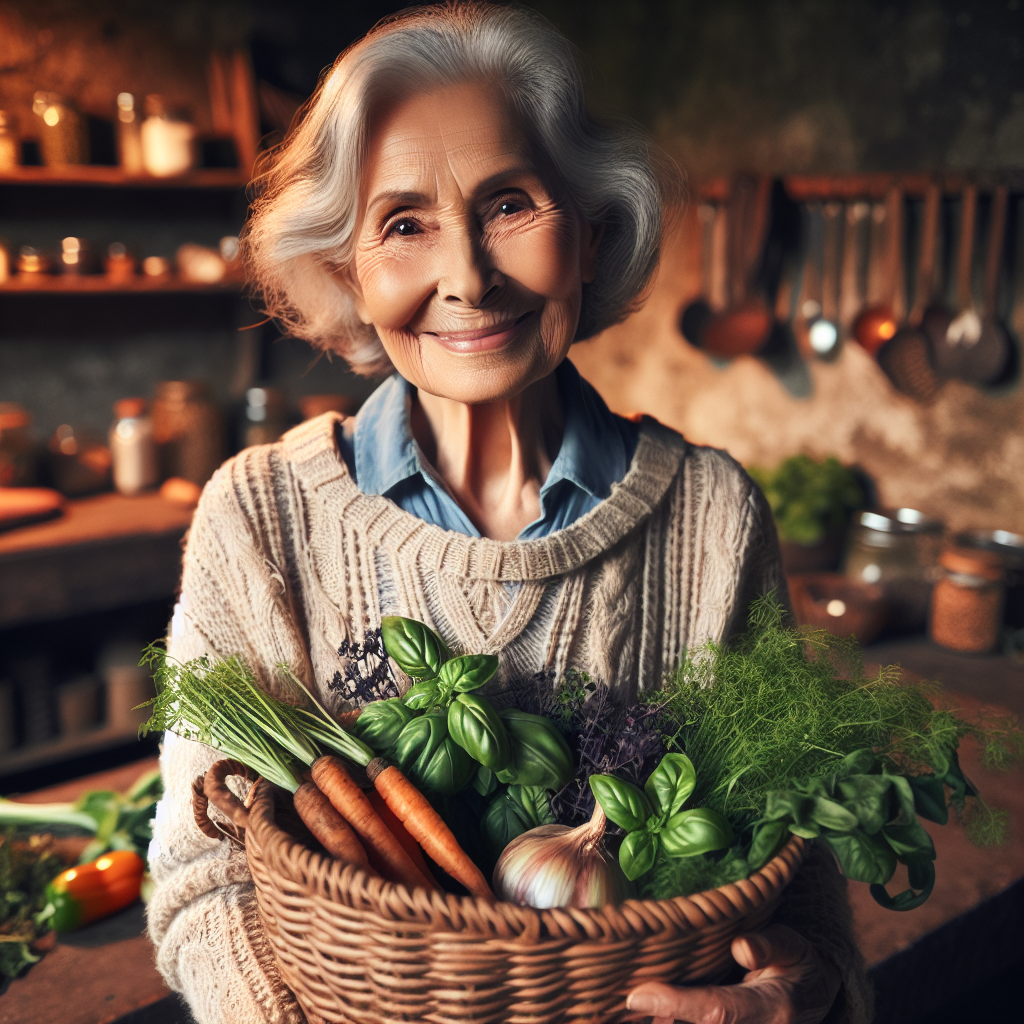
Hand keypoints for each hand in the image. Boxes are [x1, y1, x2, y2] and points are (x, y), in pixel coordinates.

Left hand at [625, 924, 839, 1023]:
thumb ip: (769, 946)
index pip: (718, 1010)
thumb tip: (742, 948)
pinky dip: (669, 1021)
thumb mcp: (792, 946)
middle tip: (619, 1004)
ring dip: (661, 1023)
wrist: (814, 998)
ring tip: (627, 1009)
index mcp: (773, 1008)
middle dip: (657, 1022)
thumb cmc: (798, 964)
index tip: (636, 995)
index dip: (676, 1005)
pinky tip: (646, 1013)